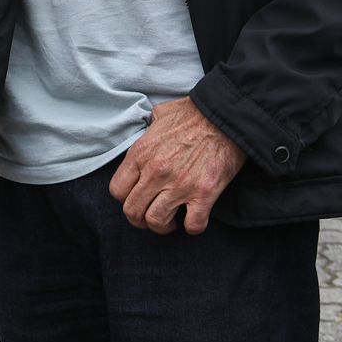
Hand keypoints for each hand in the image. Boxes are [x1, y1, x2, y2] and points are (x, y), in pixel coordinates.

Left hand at [108, 97, 246, 234]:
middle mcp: (156, 172)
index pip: (117, 190)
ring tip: (170, 220)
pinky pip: (193, 225)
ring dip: (162, 226)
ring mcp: (180, 184)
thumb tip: (145, 138)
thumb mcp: (158, 116)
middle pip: (132, 211)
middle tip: (149, 216)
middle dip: (139, 219)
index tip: (136, 197)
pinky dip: (192, 226)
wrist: (224, 117)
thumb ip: (146, 133)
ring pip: (157, 222)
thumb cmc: (191, 114)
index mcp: (140, 154)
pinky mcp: (204, 194)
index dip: (124, 198)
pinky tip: (192, 218)